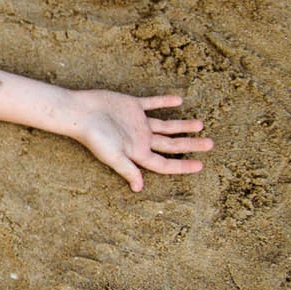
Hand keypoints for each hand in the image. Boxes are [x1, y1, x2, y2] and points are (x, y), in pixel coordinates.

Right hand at [67, 91, 213, 191]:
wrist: (80, 112)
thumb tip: (139, 188)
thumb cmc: (94, 136)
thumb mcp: (112, 156)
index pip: (164, 163)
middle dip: (190, 145)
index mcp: (137, 152)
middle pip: (170, 145)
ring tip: (200, 125)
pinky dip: (165, 102)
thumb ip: (128, 169)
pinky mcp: (132, 105)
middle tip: (210, 144)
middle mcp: (140, 138)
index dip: (182, 166)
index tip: (201, 166)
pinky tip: (179, 100)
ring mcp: (137, 122)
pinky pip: (152, 104)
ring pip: (166, 126)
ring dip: (182, 126)